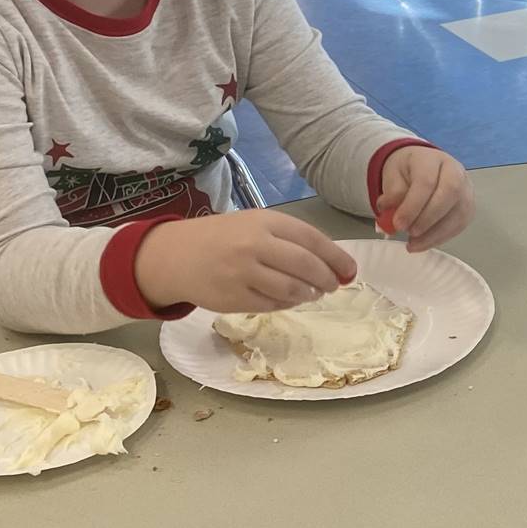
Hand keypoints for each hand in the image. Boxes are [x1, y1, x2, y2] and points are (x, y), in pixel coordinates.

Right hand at [133, 210, 356, 313]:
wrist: (176, 255)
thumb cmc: (223, 237)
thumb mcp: (255, 225)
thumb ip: (290, 240)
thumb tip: (332, 264)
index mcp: (264, 221)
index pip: (312, 239)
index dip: (336, 257)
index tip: (351, 271)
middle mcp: (254, 245)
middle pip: (305, 266)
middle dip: (326, 279)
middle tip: (333, 286)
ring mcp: (242, 273)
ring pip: (291, 290)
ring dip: (308, 294)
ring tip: (312, 293)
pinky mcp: (233, 298)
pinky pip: (272, 305)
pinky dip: (287, 304)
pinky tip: (288, 299)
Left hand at [376, 146, 472, 250]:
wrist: (423, 166)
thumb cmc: (407, 172)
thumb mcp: (393, 176)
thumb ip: (392, 193)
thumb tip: (392, 215)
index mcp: (432, 159)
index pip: (426, 181)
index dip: (413, 205)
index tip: (398, 224)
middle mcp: (455, 170)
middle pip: (449, 193)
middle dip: (427, 219)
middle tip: (409, 233)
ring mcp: (466, 189)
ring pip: (458, 213)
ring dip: (435, 233)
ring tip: (414, 244)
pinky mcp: (469, 207)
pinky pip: (459, 225)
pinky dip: (441, 237)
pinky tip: (424, 242)